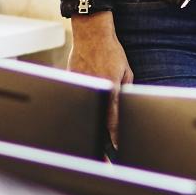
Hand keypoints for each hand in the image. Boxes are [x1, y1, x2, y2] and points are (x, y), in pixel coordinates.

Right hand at [69, 13, 132, 145]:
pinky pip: (75, 100)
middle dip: (100, 142)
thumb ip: (124, 91)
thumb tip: (124, 109)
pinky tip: (79, 122)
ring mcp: (80, 85)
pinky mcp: (70, 81)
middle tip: (104, 161)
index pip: (113, 120)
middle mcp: (94, 89)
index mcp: (110, 87)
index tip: (117, 150)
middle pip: (96, 121)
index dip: (116, 138)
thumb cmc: (112, 51)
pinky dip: (78, 111)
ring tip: (90, 147)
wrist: (91, 33)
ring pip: (83, 112)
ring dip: (87, 128)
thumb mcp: (126, 72)